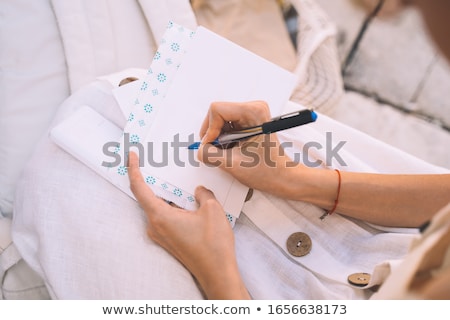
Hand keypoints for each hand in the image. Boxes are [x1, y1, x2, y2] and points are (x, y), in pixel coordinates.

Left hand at [127, 152, 249, 298]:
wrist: (217, 273)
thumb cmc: (213, 245)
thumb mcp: (212, 210)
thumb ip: (203, 194)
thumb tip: (198, 191)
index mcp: (160, 216)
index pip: (139, 188)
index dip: (133, 169)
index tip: (131, 155)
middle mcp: (154, 227)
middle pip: (148, 197)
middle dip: (153, 179)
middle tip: (158, 162)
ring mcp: (161, 235)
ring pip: (158, 207)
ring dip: (167, 194)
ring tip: (178, 180)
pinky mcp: (169, 241)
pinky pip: (165, 217)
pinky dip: (172, 206)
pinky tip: (187, 200)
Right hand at [197, 101, 306, 198]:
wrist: (281, 176)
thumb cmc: (267, 171)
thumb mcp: (233, 164)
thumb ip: (210, 155)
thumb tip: (199, 149)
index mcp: (254, 112)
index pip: (217, 110)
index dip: (210, 129)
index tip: (211, 146)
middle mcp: (253, 108)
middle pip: (217, 113)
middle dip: (213, 134)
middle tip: (216, 150)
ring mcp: (250, 114)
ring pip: (219, 120)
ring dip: (217, 138)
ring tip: (228, 152)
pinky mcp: (248, 121)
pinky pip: (225, 125)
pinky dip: (222, 139)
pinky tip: (231, 149)